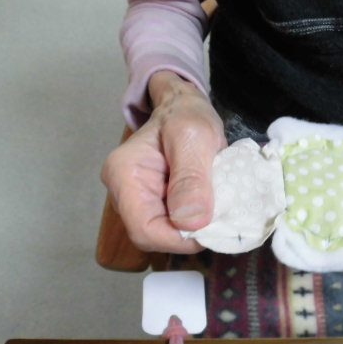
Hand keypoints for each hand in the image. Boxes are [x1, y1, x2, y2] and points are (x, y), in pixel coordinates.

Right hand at [101, 71, 226, 252]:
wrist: (183, 105)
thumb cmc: (186, 114)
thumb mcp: (195, 137)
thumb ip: (191, 178)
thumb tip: (191, 223)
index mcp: (124, 174)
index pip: (144, 230)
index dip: (179, 239)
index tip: (211, 228)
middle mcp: (122, 191)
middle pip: (154, 235)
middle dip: (188, 233)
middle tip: (219, 217)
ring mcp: (135, 198)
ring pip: (164, 232)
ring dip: (193, 227)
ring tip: (216, 208)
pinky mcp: (152, 201)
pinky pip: (172, 223)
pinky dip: (193, 219)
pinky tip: (208, 205)